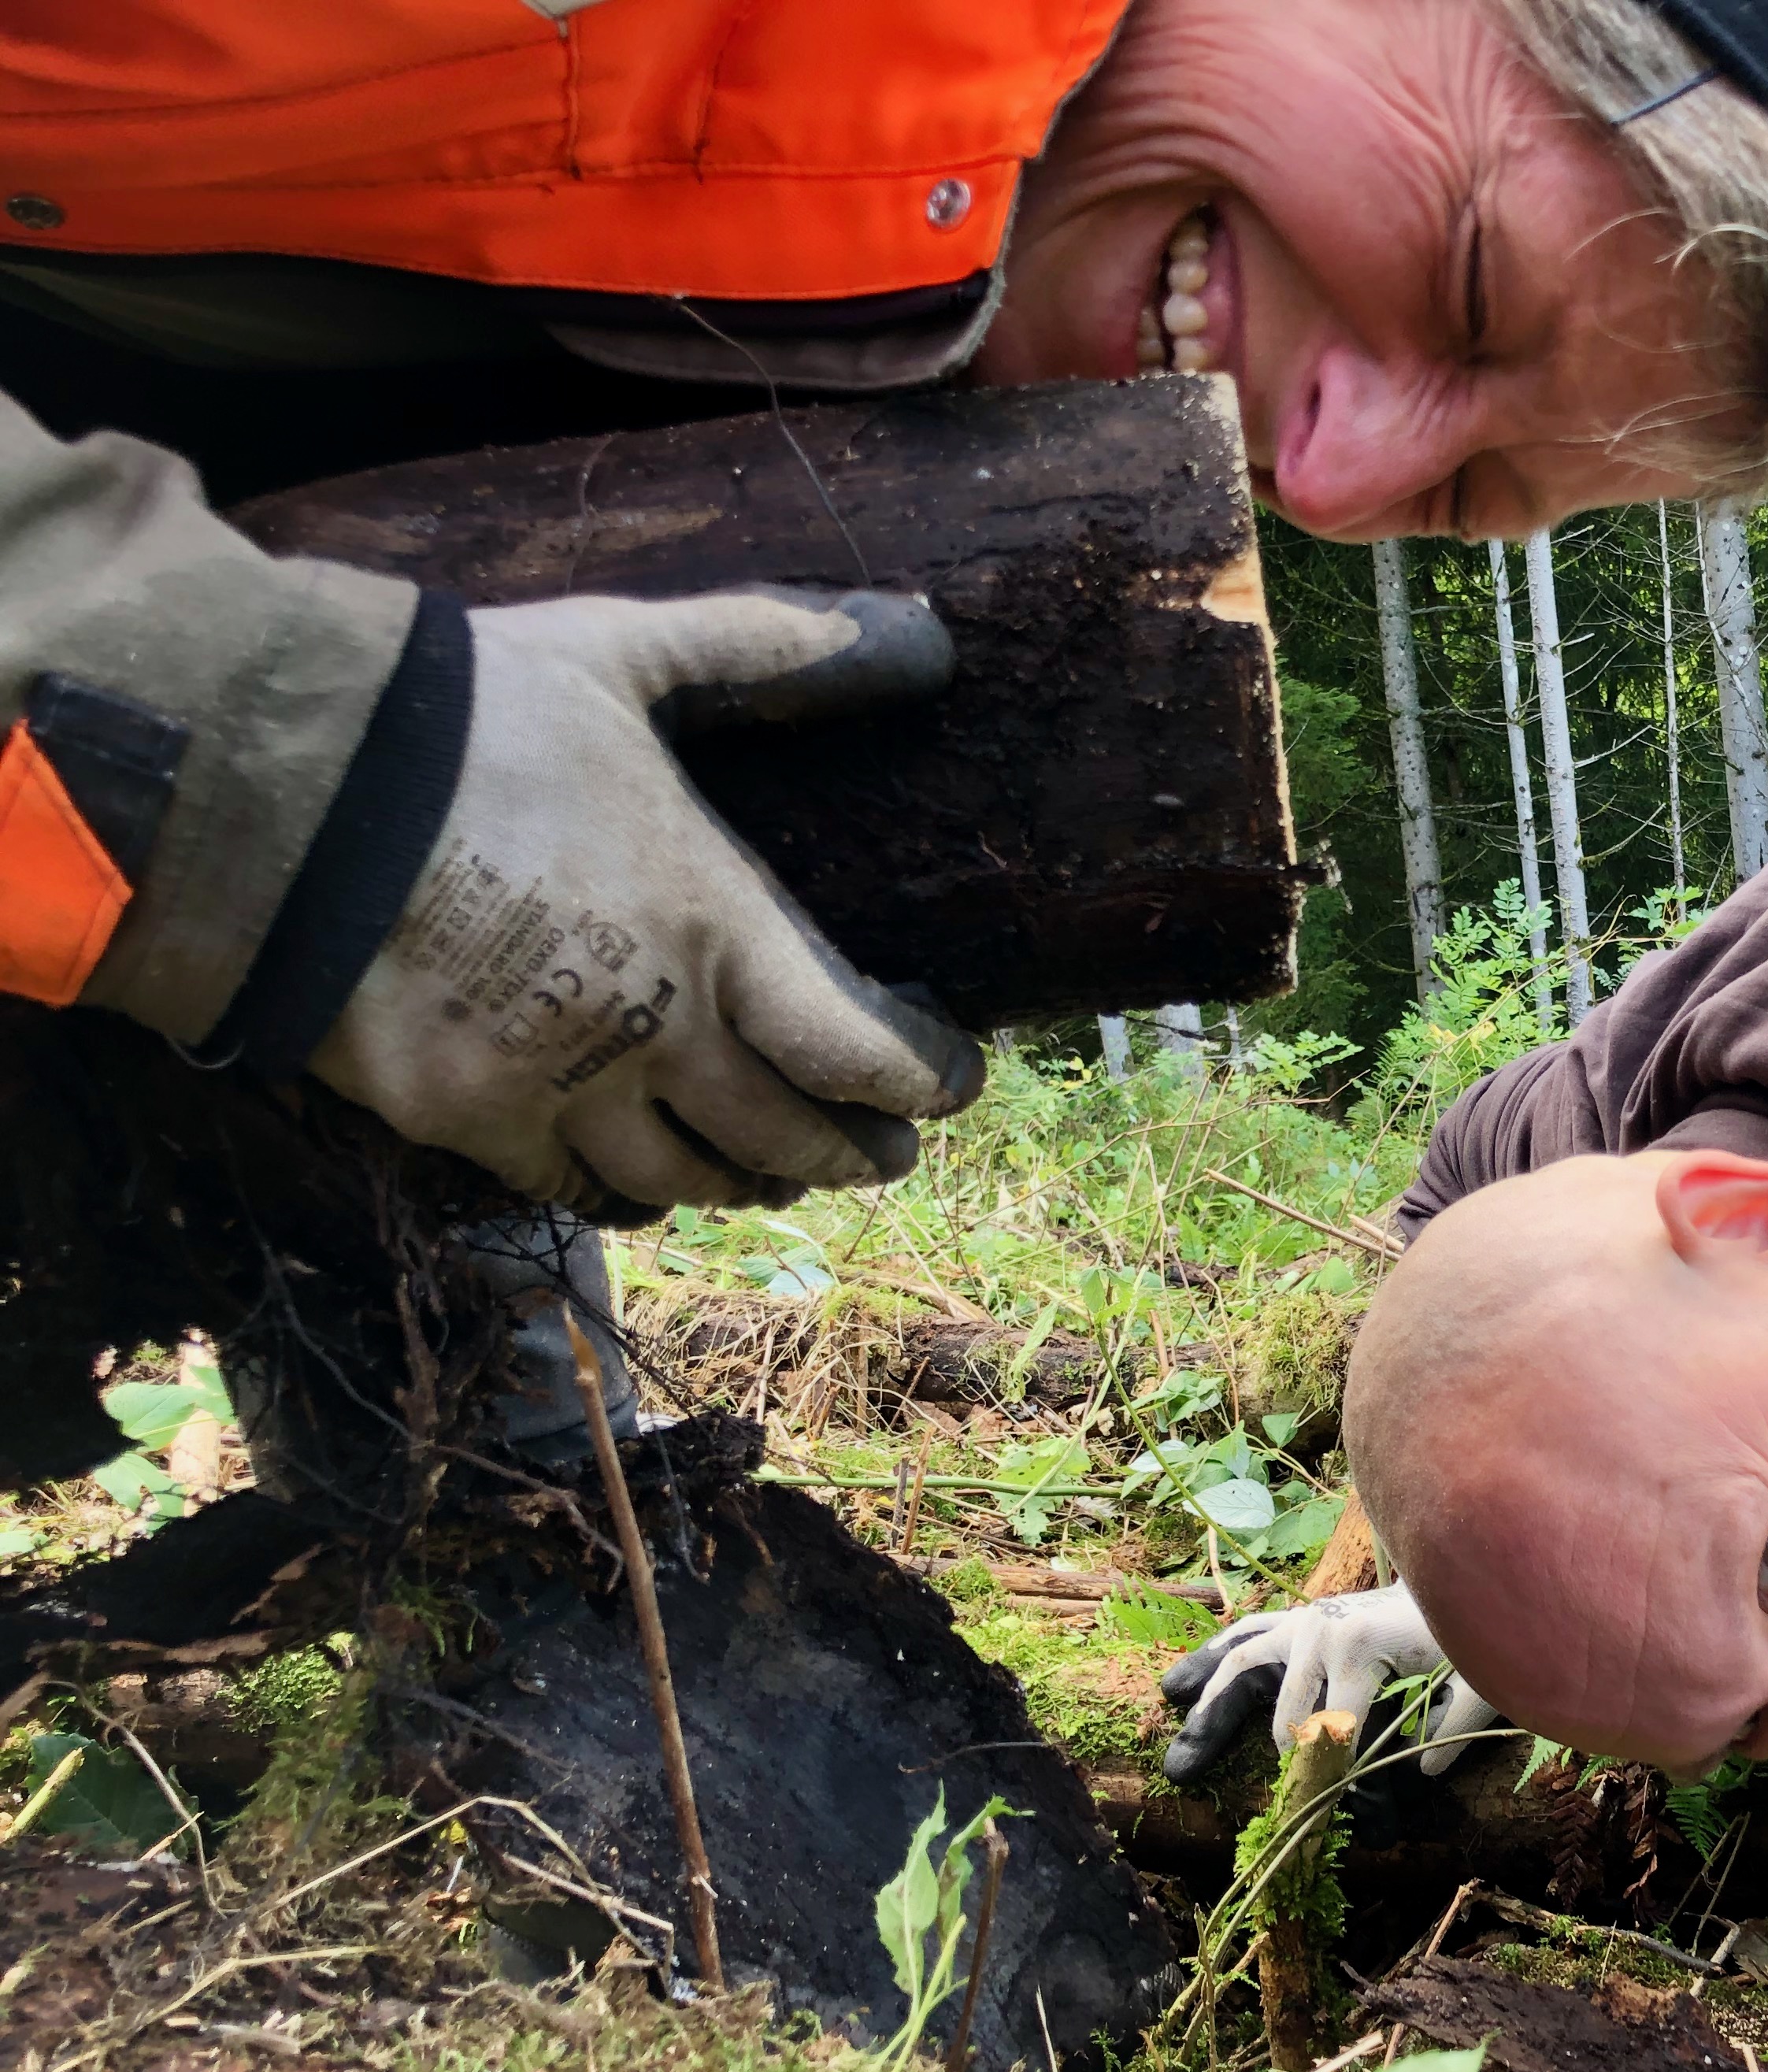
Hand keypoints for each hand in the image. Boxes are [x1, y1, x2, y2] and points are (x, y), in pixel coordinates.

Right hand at [311, 587, 983, 1213]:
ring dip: (745, 1178)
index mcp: (712, 924)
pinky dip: (628, 1190)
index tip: (951, 1081)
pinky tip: (646, 1174)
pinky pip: (574, 1190)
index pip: (859, 1051)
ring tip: (774, 1165)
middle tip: (885, 1149)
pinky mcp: (463, 1119)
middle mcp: (652, 1028)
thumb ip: (771, 647)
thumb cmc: (459, 715)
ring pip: (686, 1181)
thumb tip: (920, 632)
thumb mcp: (627, 654)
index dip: (924, 1082)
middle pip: (785, 1138)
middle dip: (851, 1152)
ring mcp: (555, 1086)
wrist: (265, 792)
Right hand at [1158, 1582, 1505, 1781]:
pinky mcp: (1298, 1619)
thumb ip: (1456, 1726)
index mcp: (1361, 1647)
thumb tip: (1425, 1771)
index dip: (1341, 1780)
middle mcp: (1320, 1631)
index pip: (1339, 1729)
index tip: (1339, 1820)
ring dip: (1209, 1710)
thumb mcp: (1475, 1681)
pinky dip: (1211, 1660)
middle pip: (1283, 1710)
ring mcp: (1303, 1621)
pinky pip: (1245, 1637)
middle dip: (1268, 1763)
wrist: (1453, 1573)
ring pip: (1243, 1665)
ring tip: (1180, 1759)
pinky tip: (1178, 1688)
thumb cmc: (1464, 1634)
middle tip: (1244, 1809)